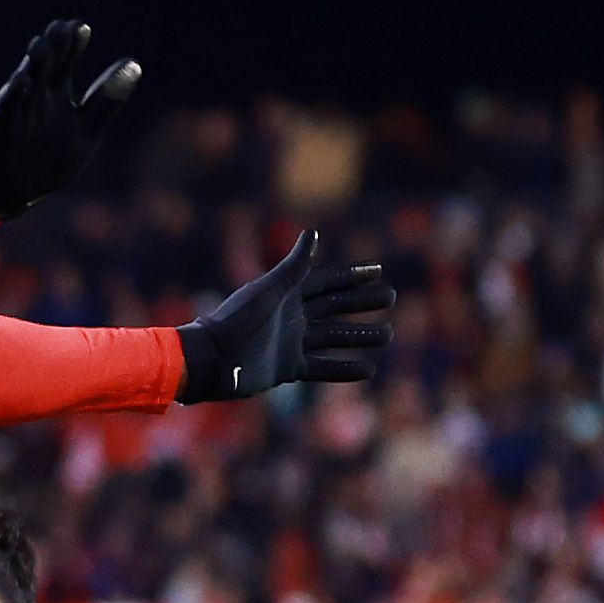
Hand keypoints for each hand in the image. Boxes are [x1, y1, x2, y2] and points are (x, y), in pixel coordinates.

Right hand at [0, 19, 141, 226]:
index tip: (81, 28)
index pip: (66, 59)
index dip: (73, 43)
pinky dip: (12, 99)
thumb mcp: (87, 131)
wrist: (16, 195)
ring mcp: (16, 114)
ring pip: (23, 84)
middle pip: (45, 65)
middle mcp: (35, 97)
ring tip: (41, 46)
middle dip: (53, 46)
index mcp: (56, 92)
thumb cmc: (49, 160)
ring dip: (32, 65)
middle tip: (62, 29)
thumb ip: (107, 100)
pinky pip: (5, 114)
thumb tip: (135, 64)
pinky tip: (22, 82)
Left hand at [175, 231, 395, 400]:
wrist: (211, 361)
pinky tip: (368, 370)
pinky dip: (343, 369)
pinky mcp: (287, 368)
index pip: (327, 281)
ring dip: (360, 336)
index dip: (352, 276)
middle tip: (391, 298)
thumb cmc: (236, 321)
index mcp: (287, 294)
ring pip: (333, 337)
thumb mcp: (268, 290)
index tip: (379, 270)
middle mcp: (291, 317)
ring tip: (388, 335)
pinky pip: (321, 367)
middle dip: (362, 303)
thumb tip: (312, 232)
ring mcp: (290, 343)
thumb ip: (293, 266)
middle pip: (334, 307)